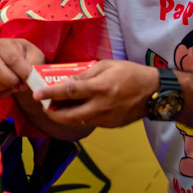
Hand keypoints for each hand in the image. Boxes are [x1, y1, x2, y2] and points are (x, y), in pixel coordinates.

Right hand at [0, 39, 44, 97]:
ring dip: (6, 87)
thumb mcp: (35, 55)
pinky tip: (10, 88)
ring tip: (16, 85)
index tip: (30, 79)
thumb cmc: (27, 56)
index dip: (23, 72)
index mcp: (4, 44)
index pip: (12, 59)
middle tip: (22, 84)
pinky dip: (2, 93)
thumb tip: (29, 77)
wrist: (19, 61)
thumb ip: (35, 63)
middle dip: (11, 80)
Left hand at [34, 60, 158, 127]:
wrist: (155, 93)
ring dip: (64, 116)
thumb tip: (67, 82)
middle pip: (68, 116)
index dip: (50, 93)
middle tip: (45, 106)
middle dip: (52, 113)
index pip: (69, 92)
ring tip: (58, 107)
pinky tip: (79, 108)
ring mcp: (105, 119)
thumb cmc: (131, 74)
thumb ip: (86, 75)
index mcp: (100, 88)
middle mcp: (101, 106)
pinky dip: (80, 116)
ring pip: (78, 121)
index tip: (37, 95)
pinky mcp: (110, 126)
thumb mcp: (107, 66)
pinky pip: (89, 122)